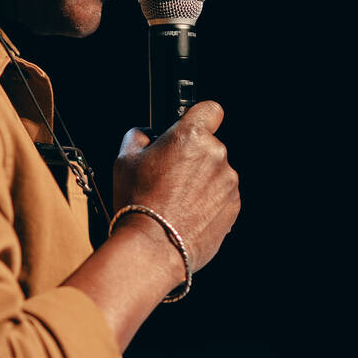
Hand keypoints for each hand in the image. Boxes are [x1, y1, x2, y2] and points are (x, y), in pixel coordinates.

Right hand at [113, 101, 239, 273]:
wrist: (154, 247)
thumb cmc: (139, 203)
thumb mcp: (124, 160)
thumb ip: (138, 136)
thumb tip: (146, 133)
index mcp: (191, 136)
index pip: (210, 110)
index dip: (201, 117)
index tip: (192, 127)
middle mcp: (215, 155)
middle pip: (209, 146)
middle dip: (193, 157)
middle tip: (170, 177)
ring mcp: (228, 181)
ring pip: (216, 173)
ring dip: (202, 182)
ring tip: (177, 201)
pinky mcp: (234, 205)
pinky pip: (223, 196)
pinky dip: (210, 202)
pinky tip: (188, 214)